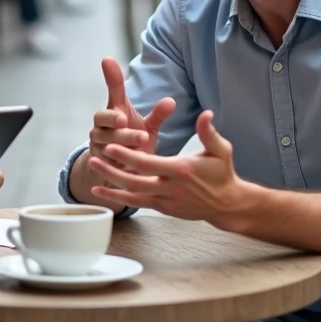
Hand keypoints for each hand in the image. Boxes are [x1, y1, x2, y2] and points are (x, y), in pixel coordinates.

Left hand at [87, 110, 256, 226]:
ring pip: (133, 196)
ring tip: (93, 175)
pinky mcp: (163, 209)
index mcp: (181, 170)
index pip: (148, 164)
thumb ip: (208, 133)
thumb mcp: (221, 150)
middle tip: (93, 159)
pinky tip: (103, 191)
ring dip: (112, 186)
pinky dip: (120, 198)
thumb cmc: (222, 173)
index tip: (110, 147)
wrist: (227, 203)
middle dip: (113, 171)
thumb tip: (206, 113)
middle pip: (135, 182)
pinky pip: (138, 204)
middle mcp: (171, 188)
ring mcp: (166, 201)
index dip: (127, 156)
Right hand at [89, 58, 174, 171]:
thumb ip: (157, 115)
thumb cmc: (136, 142)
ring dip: (121, 144)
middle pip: (103, 118)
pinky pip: (105, 162)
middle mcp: (101, 125)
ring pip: (105, 142)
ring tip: (140, 148)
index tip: (108, 59)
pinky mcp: (98, 163)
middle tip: (127, 122)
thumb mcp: (148, 128)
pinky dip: (117, 164)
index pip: (113, 90)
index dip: (111, 75)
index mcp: (115, 111)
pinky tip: (130, 168)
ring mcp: (97, 144)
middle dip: (115, 120)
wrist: (120, 170)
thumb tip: (171, 101)